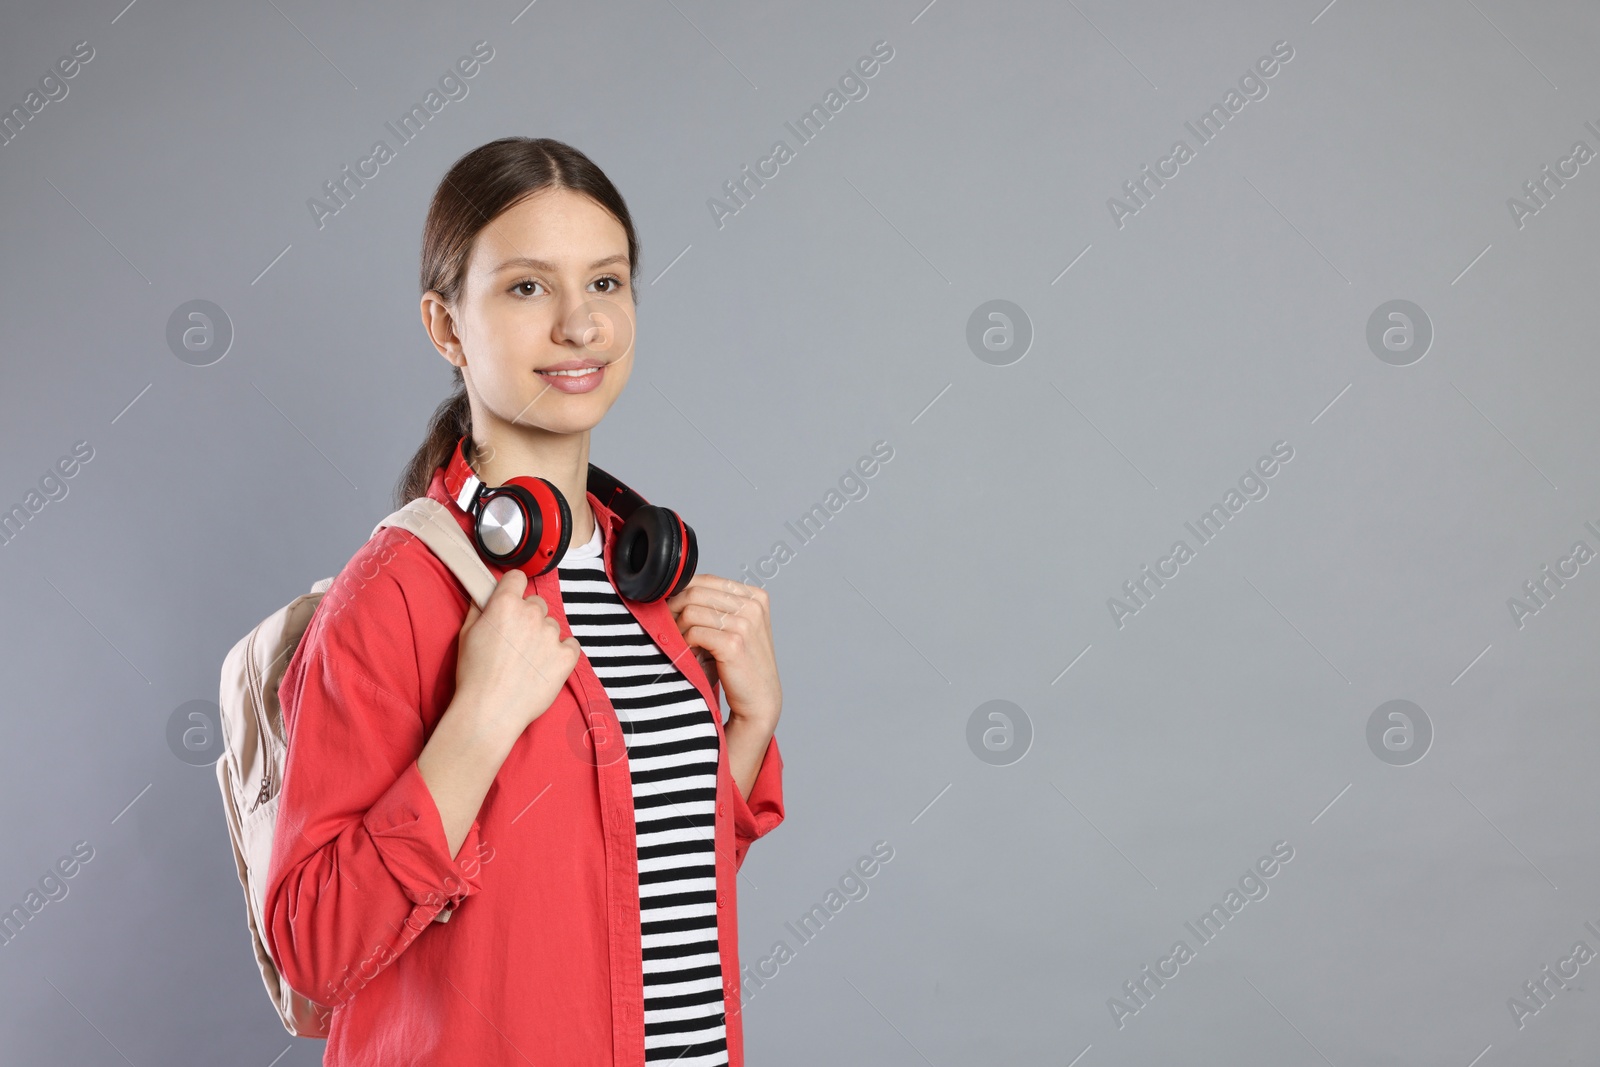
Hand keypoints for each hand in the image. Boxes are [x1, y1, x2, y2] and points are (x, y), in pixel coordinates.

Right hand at [454, 569, 581, 738]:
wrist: (490, 710)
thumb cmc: (474, 675)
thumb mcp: (466, 634)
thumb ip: (479, 608)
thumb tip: (485, 595)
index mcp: (505, 604)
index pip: (517, 577)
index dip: (513, 588)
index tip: (511, 599)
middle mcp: (531, 614)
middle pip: (536, 604)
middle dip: (527, 617)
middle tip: (515, 641)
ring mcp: (551, 635)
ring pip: (552, 625)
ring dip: (543, 636)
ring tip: (527, 660)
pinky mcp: (566, 656)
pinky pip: (571, 644)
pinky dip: (562, 652)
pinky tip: (545, 665)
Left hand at [666, 574, 780, 727]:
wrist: (760, 699)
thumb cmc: (742, 664)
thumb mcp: (737, 627)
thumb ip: (717, 606)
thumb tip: (674, 589)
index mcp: (755, 596)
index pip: (706, 579)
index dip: (682, 592)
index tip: (671, 609)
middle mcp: (753, 605)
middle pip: (696, 592)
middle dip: (674, 609)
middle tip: (668, 627)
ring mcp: (745, 623)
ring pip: (691, 611)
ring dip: (678, 628)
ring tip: (682, 643)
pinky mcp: (734, 643)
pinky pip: (693, 632)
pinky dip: (685, 643)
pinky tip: (690, 653)